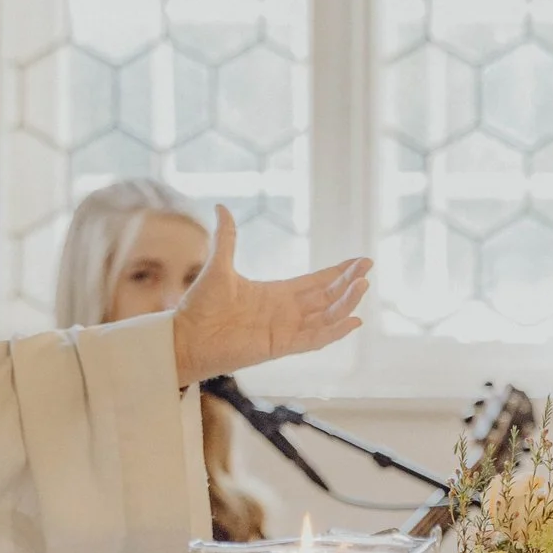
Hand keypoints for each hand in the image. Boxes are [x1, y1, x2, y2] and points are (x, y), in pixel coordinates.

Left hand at [172, 207, 369, 385]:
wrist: (184, 336)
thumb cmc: (199, 307)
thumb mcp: (219, 266)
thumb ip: (227, 238)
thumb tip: (221, 206)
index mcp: (275, 294)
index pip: (316, 283)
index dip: (338, 272)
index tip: (360, 261)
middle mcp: (285, 312)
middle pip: (326, 297)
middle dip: (348, 283)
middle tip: (368, 267)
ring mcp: (284, 330)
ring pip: (325, 317)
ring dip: (345, 303)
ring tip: (363, 285)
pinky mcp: (279, 346)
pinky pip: (314, 339)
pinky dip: (334, 331)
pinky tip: (353, 321)